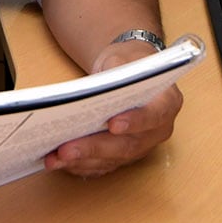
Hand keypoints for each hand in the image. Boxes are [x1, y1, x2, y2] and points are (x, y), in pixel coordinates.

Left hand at [42, 38, 183, 177]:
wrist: (128, 74)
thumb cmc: (128, 64)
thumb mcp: (123, 56)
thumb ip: (115, 68)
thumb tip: (96, 87)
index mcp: (167, 103)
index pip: (154, 116)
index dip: (135, 122)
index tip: (113, 124)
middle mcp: (157, 130)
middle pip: (127, 145)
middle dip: (94, 147)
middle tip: (66, 148)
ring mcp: (141, 146)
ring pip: (112, 159)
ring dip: (81, 161)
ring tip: (54, 158)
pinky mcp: (124, 156)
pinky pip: (103, 166)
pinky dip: (80, 165)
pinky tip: (58, 161)